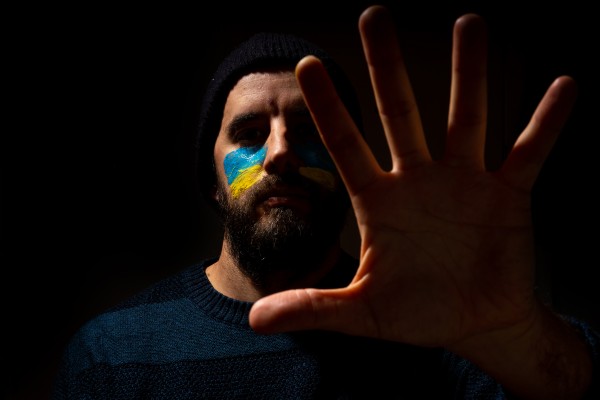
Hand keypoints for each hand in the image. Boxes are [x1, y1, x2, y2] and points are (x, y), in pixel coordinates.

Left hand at [249, 5, 576, 347]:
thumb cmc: (418, 313)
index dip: (328, 107)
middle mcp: (419, 179)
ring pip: (464, 117)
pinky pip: (528, 152)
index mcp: (379, 200)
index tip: (307, 65)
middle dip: (387, 66)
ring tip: (468, 22)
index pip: (345, 144)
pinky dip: (545, 124)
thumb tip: (255, 319)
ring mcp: (464, 181)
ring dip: (468, 74)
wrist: (476, 324)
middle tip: (374, 15)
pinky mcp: (508, 194)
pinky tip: (563, 88)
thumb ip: (313, 307)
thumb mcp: (362, 312)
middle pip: (400, 112)